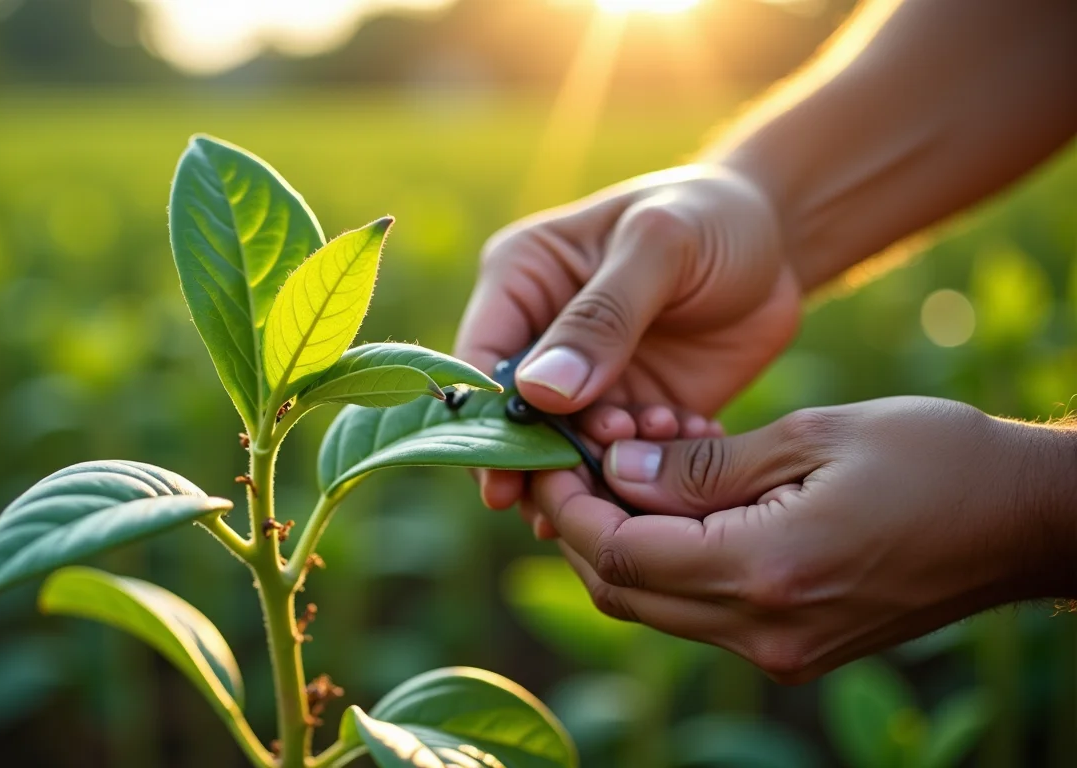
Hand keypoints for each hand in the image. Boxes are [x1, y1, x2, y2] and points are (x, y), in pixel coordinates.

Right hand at [455, 165, 800, 508]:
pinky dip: (655, 466)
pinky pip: (628, 461)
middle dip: (547, 463)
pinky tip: (696, 432)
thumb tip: (541, 392)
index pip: (479, 364)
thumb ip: (602, 317)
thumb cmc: (708, 216)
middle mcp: (541, 339)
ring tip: (660, 431)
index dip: (484, 426)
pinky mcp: (635, 412)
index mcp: (521, 283)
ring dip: (607, 465)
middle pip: (516, 425)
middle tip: (590, 483)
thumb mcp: (660, 247)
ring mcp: (588, 383)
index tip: (502, 483)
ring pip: (569, 454)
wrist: (776, 239)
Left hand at [532, 397, 1076, 682]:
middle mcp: (764, 630)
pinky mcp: (793, 648)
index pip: (621, 555)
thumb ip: (702, 467)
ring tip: (622, 470)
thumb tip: (617, 472)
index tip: (551, 454)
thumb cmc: (933, 459)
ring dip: (620, 542)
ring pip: (654, 605)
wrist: (1022, 522)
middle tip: (569, 460)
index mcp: (768, 571)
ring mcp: (779, 650)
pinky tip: (674, 503)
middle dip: (580, 525)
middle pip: (623, 591)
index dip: (570, 506)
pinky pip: (697, 609)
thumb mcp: (812, 436)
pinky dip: (667, 560)